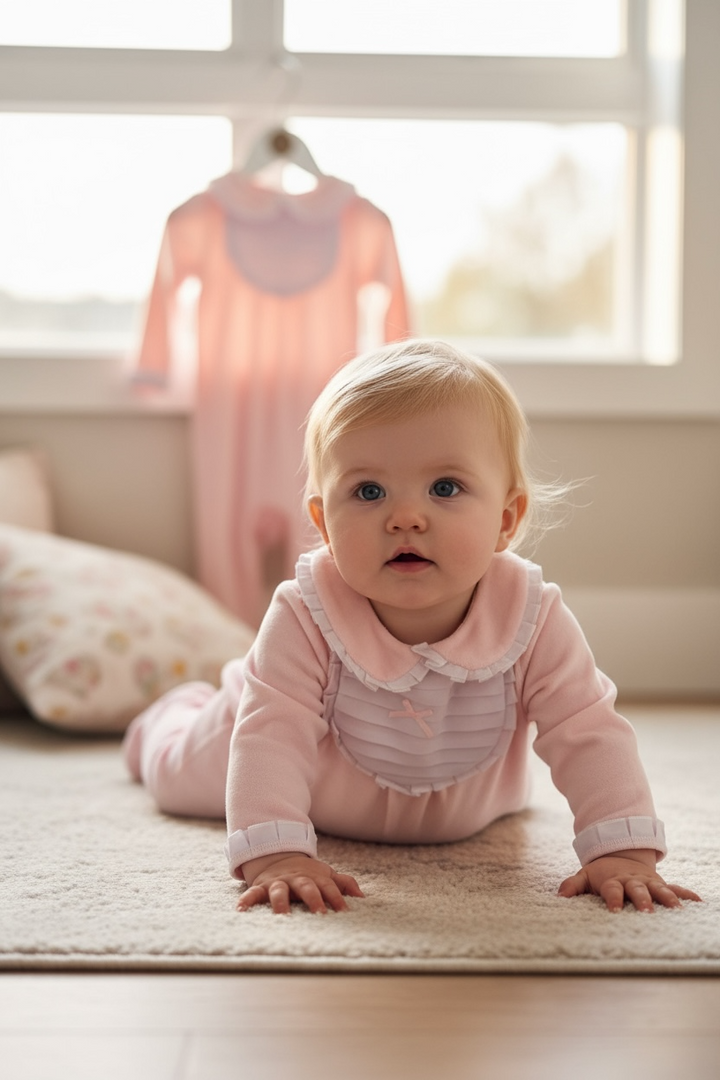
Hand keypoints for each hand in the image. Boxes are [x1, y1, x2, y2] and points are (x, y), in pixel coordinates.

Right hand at [237, 852, 364, 914]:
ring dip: (281, 903)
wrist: (278, 855)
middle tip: (320, 915)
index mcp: (314, 877)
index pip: (329, 887)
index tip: (345, 912)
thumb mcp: (325, 874)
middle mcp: (296, 879)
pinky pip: (252, 893)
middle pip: (306, 887)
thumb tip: (362, 896)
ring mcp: (278, 882)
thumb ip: (343, 883)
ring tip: (283, 917)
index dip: (337, 898)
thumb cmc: (307, 872)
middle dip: (313, 900)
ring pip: (279, 891)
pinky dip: (246, 900)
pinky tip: (241, 910)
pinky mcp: (261, 886)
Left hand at [558, 849, 701, 912]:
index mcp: (613, 881)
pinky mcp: (659, 882)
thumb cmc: (602, 873)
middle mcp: (632, 881)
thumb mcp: (585, 875)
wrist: (621, 855)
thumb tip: (559, 896)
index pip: (612, 890)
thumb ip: (573, 885)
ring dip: (667, 898)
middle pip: (637, 890)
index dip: (613, 899)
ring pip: (659, 889)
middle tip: (647, 912)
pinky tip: (698, 901)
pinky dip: (686, 894)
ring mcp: (648, 882)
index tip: (614, 910)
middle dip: (642, 900)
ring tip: (676, 909)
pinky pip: (675, 887)